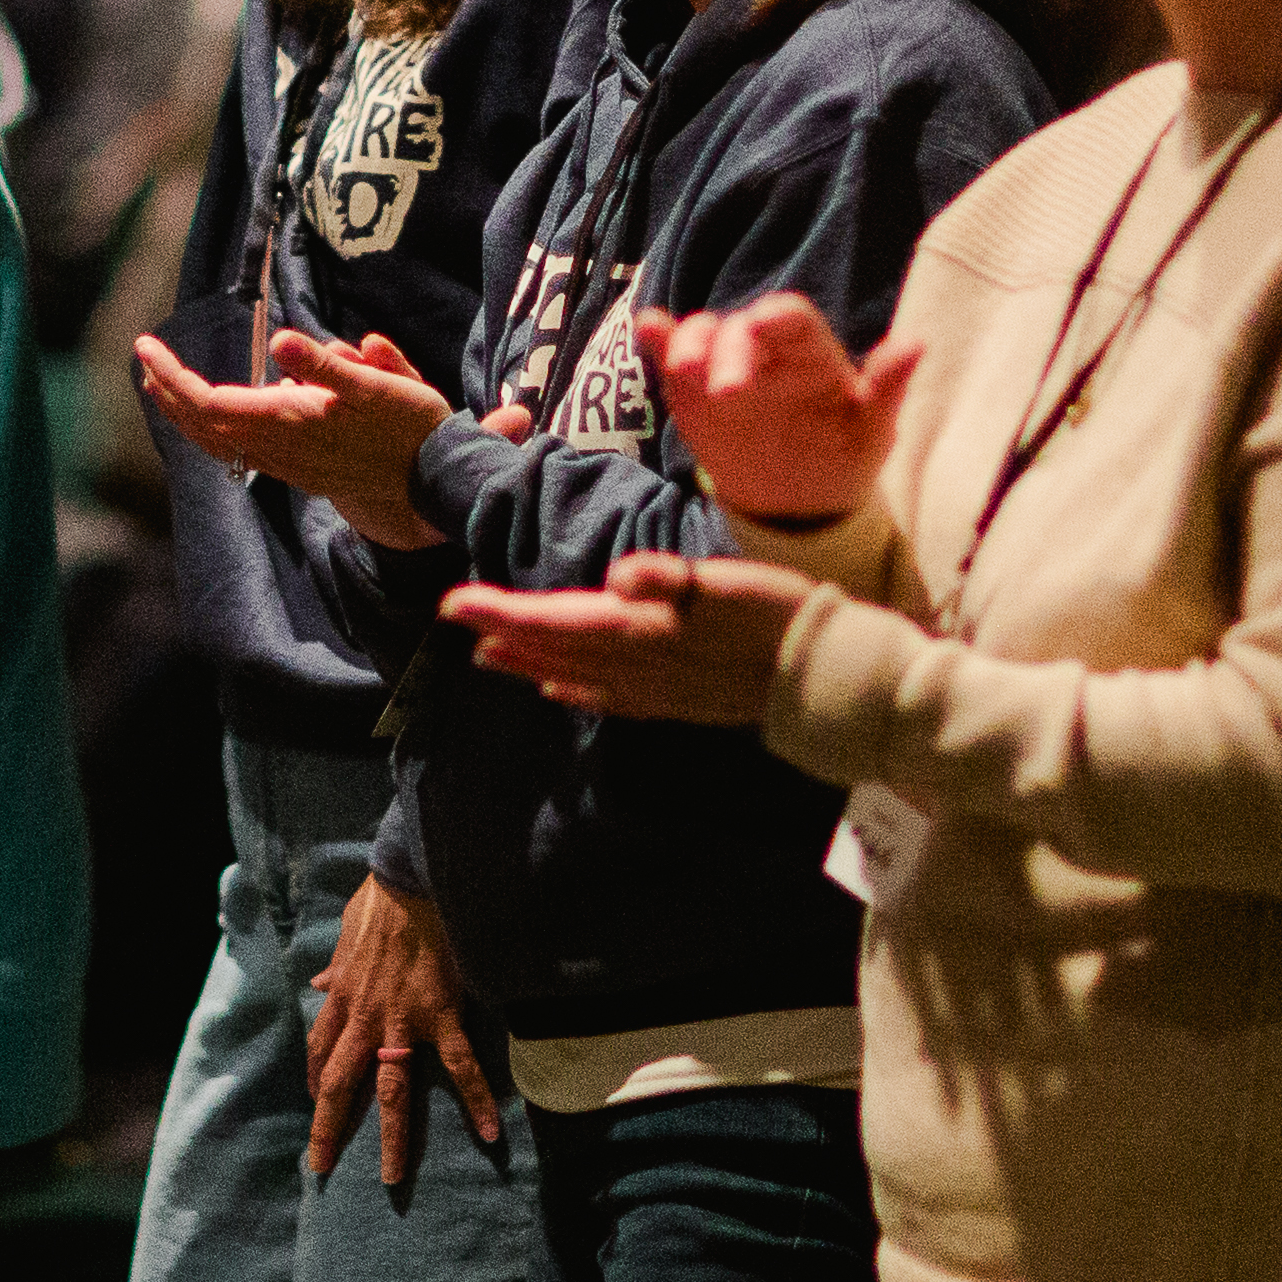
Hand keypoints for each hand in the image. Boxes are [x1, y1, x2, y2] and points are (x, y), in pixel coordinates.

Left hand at [132, 325, 451, 549]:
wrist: (435, 485)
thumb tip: (281, 341)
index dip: (172, 377)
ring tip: (162, 385)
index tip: (146, 347)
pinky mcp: (297, 470)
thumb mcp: (381, 386)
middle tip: (146, 358)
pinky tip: (210, 416)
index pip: (210, 402)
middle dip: (168, 392)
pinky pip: (236, 451)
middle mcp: (281, 447)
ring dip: (184, 413)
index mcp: (293, 421)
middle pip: (202, 425)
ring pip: (217, 442)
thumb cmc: (413, 427)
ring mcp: (286, 463)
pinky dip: (210, 430)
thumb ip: (328, 364)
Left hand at [301, 871, 499, 1188]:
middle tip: (321, 1164)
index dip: (316, 1078)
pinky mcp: (442, 1017)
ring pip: (392, 1090)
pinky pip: (460, 1067)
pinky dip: (474, 1101)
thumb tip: (320, 983)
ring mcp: (403, 1022)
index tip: (316, 1100)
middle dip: (329, 1126)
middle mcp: (366, 1018)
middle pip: (340, 1083)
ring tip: (391, 1177)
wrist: (414, 879)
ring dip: (392, 1136)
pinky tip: (488, 1134)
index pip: (320, 1048)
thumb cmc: (383, 901)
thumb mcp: (346, 933)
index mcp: (343, 997)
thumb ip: (335, 965)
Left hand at [446, 550, 823, 728]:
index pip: (557, 619)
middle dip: (506, 634)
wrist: (826, 679)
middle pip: (557, 649)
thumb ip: (669, 580)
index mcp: (642, 631)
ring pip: (576, 677)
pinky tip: (561, 693)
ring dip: (532, 665)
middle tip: (456, 621)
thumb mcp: (728, 585)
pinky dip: (578, 693)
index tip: (456, 603)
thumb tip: (617, 578)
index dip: (505, 611)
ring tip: (489, 656)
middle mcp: (639, 666)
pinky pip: (612, 700)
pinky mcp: (678, 704)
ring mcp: (657, 691)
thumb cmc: (779, 618)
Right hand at [633, 295, 923, 523]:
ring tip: (682, 369)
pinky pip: (671, 359)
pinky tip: (648, 327)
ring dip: (687, 343)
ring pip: (701, 336)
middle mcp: (765, 350)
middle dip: (728, 350)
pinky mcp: (693, 391)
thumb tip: (917, 343)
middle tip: (727, 393)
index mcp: (810, 353)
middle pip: (740, 329)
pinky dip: (658, 340)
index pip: (791, 319)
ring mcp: (725, 366)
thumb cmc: (844, 458)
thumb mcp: (871, 431)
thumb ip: (886, 387)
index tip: (764, 327)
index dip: (775, 319)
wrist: (800, 503)